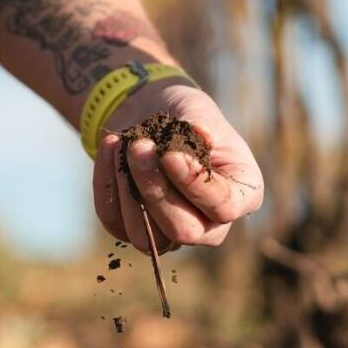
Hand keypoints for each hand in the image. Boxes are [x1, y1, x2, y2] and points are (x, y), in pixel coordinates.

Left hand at [92, 81, 263, 253]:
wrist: (151, 113)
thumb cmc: (184, 113)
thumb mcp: (198, 110)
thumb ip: (200, 124)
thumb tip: (197, 134)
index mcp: (241, 194)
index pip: (224, 207)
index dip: (194, 185)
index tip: (169, 153)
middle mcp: (210, 223)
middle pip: (184, 230)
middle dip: (156, 190)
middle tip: (140, 147)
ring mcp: (170, 231)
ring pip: (146, 237)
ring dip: (128, 190)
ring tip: (125, 145)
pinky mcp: (134, 227)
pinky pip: (115, 221)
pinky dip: (106, 185)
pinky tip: (110, 148)